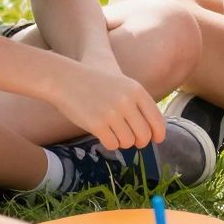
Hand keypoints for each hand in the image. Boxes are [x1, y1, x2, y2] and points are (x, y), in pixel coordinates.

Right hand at [48, 60, 165, 152]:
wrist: (65, 79)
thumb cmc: (94, 83)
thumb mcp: (121, 85)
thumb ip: (136, 103)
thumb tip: (150, 131)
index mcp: (136, 90)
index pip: (156, 118)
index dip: (158, 132)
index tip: (157, 139)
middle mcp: (126, 102)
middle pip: (144, 134)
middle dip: (140, 141)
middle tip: (133, 140)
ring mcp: (112, 113)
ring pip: (128, 142)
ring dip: (123, 142)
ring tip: (113, 132)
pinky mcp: (97, 124)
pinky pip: (112, 144)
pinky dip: (110, 143)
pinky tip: (104, 134)